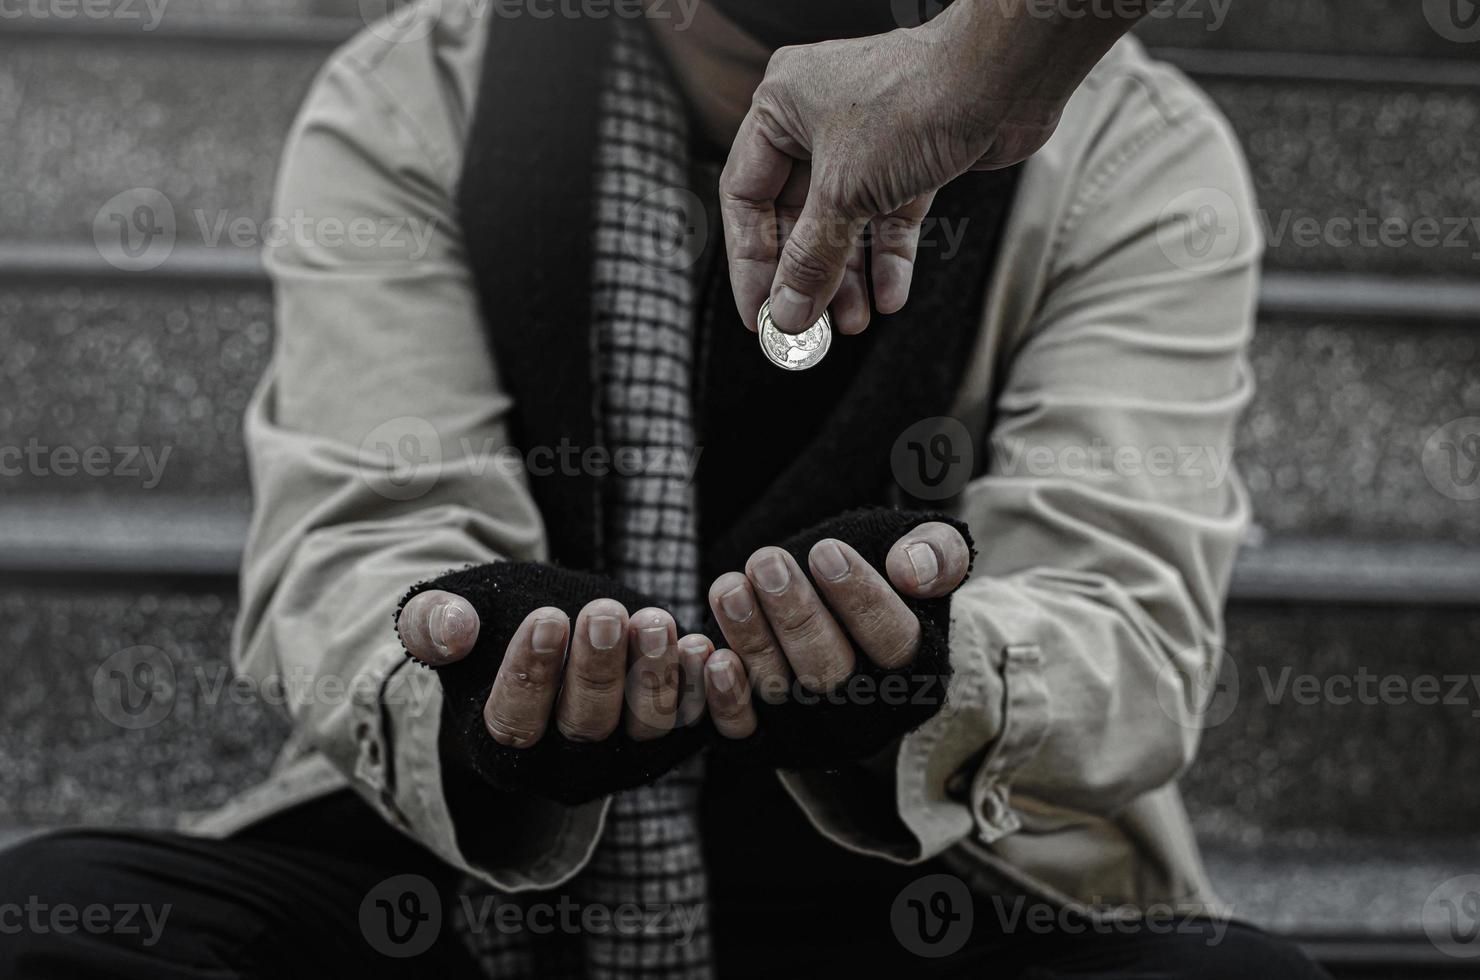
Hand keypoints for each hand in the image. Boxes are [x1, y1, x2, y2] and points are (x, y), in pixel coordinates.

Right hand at [398, 594, 713, 745]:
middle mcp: (566, 769)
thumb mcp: (449, 617)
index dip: (531, 673)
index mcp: (503, 751)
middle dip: (597, 669)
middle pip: (586, 725)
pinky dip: (701, 689)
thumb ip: (432, 623)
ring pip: (645, 726)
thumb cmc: (491, 628)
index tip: (548, 617)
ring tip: (655, 621)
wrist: (551, 631)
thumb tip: (449, 628)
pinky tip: (703, 646)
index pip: (515, 722)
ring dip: (654, 675)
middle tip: (605, 614)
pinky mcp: (671, 739)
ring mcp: (624, 757)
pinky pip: (692, 721)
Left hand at [703, 521, 970, 734]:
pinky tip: (709, 651)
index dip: (860, 599)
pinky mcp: (766, 740)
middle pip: (830, 671)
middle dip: (795, 616)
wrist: (844, 615)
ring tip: (730, 585)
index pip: (894, 643)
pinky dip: (723, 696)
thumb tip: (911, 571)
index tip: (825, 552)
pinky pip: (741, 729)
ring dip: (750, 638)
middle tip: (767, 562)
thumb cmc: (887, 580)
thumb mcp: (930, 557)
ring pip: (779, 690)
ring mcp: (815, 732)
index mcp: (919, 675)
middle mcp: (869, 715)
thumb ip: (939, 553)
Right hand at [721, 0, 1138, 334]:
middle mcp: (817, 119)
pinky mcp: (911, 157)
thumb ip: (812, 258)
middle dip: (808, 275)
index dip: (750, 262)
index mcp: (779, 108)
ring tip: (854, 322)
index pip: (745, 198)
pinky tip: (890, 297)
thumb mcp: (845, 192)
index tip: (759, 313)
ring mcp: (866, 139)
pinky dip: (889, 258)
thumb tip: (788, 311)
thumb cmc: (916, 99)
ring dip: (849, 277)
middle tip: (810, 327)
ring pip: (845, 222)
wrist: (1005, 74)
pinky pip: (889, 217)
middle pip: (797, 216)